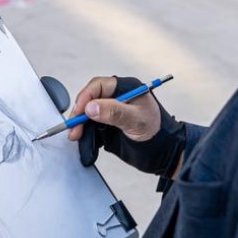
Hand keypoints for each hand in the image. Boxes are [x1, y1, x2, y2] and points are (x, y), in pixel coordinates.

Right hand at [68, 75, 184, 174]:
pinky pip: (92, 126)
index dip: (85, 98)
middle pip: (90, 99)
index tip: (79, 113)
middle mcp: (118, 97)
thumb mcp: (136, 120)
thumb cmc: (157, 131)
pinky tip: (83, 139)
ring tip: (76, 136)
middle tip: (74, 128)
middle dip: (80, 113)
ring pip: (89, 113)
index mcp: (126, 88)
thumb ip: (114, 112)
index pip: (98, 86)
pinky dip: (86, 132)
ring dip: (81, 124)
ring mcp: (113, 111)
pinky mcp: (110, 125)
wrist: (164, 151)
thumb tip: (91, 107)